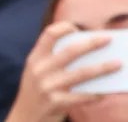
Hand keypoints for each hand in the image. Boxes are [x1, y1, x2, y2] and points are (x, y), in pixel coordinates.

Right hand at [5, 22, 120, 121]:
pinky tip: (107, 91)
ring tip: (118, 64)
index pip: (48, 35)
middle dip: (91, 44)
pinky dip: (97, 93)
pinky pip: (83, 96)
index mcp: (35, 58)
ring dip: (103, 68)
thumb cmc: (37, 91)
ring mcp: (48, 86)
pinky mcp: (56, 102)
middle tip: (108, 40)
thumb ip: (54, 61)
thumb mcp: (37, 72)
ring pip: (82, 73)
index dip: (64, 28)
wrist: (24, 117)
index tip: (78, 28)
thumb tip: (89, 55)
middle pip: (70, 51)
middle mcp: (40, 70)